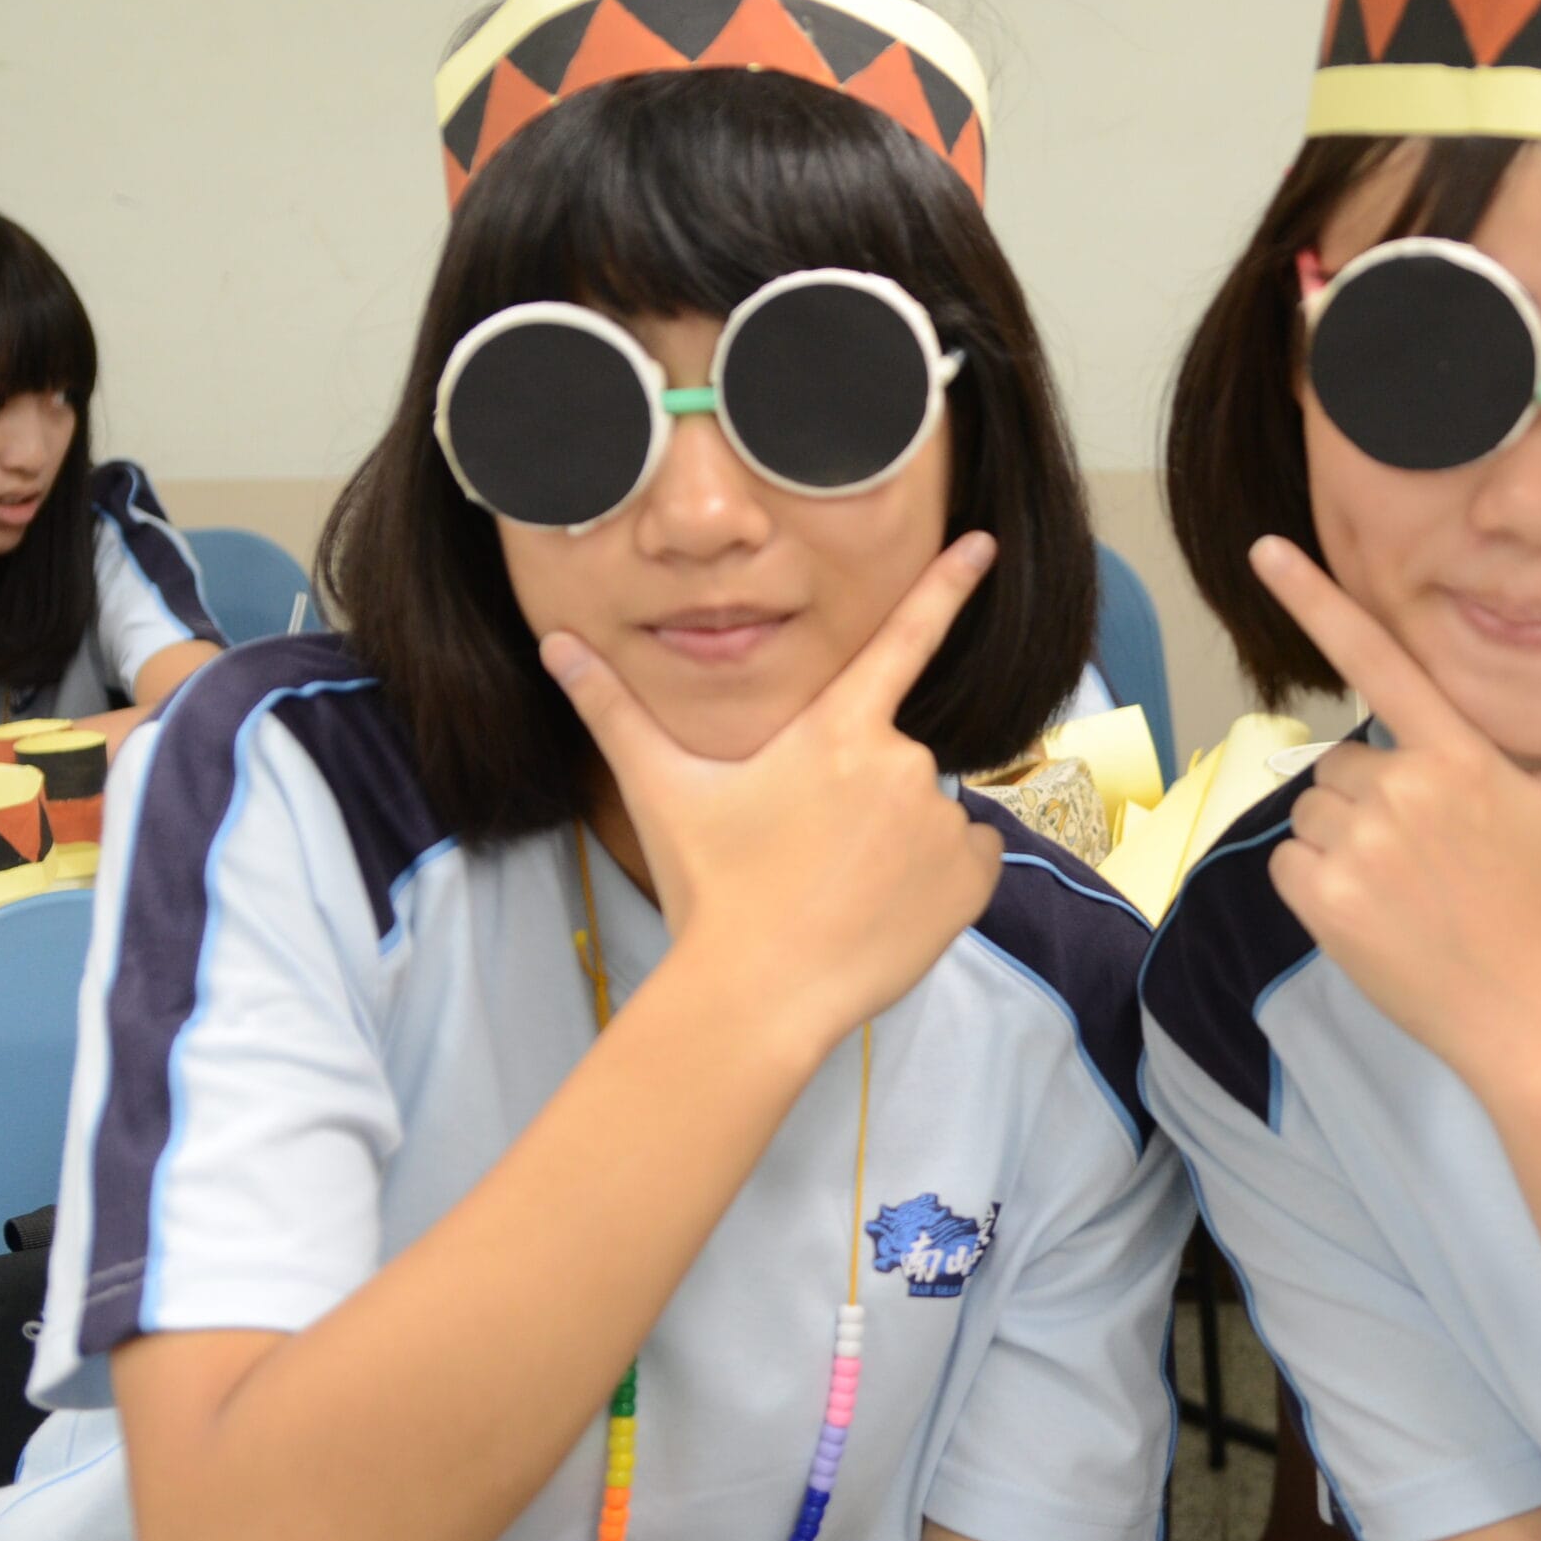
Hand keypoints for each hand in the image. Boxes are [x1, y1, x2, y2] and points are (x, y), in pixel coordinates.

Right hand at [542, 533, 1006, 1039]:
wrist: (757, 998)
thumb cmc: (710, 890)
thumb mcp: (661, 791)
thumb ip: (613, 710)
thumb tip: (555, 642)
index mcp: (837, 730)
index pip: (904, 639)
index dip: (946, 586)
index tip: (985, 542)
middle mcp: (902, 762)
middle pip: (888, 758)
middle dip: (854, 796)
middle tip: (803, 853)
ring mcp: (942, 821)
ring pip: (923, 812)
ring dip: (892, 840)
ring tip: (836, 890)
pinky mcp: (970, 878)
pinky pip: (963, 859)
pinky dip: (934, 879)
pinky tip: (881, 910)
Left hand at [1250, 537, 1540, 1077]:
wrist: (1521, 1012)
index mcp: (1459, 754)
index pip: (1380, 659)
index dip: (1316, 600)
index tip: (1264, 549)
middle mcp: (1406, 788)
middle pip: (1342, 762)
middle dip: (1371, 800)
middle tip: (1428, 856)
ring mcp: (1361, 844)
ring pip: (1313, 811)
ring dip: (1343, 843)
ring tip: (1405, 887)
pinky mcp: (1324, 896)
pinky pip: (1289, 861)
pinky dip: (1316, 885)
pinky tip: (1372, 914)